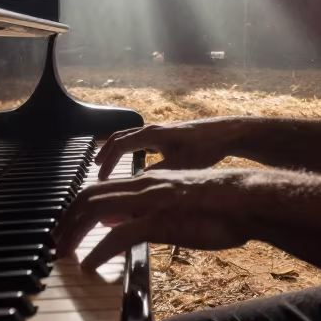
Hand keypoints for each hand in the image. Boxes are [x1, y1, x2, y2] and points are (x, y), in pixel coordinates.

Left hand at [54, 169, 256, 270]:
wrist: (244, 198)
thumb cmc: (216, 203)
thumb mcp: (172, 199)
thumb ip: (142, 207)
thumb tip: (112, 220)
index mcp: (145, 181)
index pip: (97, 189)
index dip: (74, 208)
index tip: (63, 227)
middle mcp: (142, 187)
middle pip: (88, 197)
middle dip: (65, 220)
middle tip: (54, 243)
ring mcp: (149, 202)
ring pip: (96, 211)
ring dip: (74, 233)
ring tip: (63, 254)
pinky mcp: (160, 221)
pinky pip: (119, 235)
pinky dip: (99, 250)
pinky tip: (90, 265)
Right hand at [94, 119, 244, 179]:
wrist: (224, 134)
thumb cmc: (203, 149)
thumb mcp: (178, 167)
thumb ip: (154, 177)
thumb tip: (133, 190)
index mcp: (150, 135)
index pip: (118, 146)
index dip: (106, 163)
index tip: (100, 178)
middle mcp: (152, 129)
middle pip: (120, 137)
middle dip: (105, 153)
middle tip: (95, 168)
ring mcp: (160, 130)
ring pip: (130, 137)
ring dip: (117, 149)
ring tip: (109, 163)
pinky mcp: (168, 135)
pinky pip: (141, 139)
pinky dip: (131, 149)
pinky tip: (137, 161)